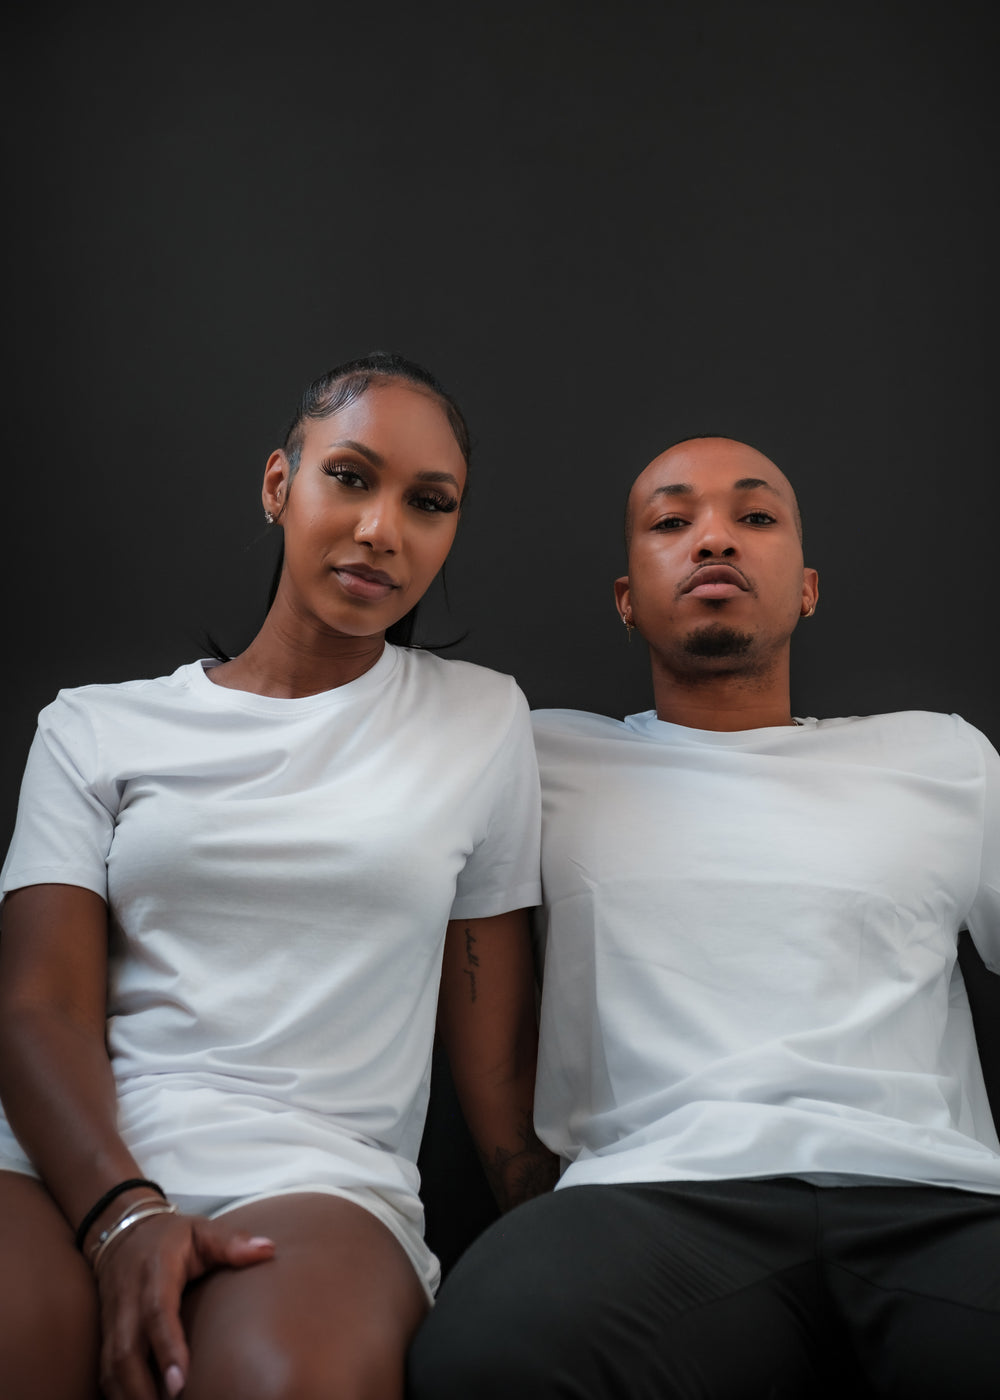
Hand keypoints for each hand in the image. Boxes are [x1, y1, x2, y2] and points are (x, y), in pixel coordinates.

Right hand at [94, 1208, 274, 1399]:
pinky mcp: (107, 1336)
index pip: (157, 1314)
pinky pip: (106, 1372)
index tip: (179, 1383)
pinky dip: (119, 1395)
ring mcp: (114, 1322)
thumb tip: (268, 1250)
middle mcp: (128, 1302)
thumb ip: (232, 1243)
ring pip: (112, 1368)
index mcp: (155, 1274)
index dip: (167, 1349)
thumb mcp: (201, 1230)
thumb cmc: (168, 1237)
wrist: (122, 1233)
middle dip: (143, 1389)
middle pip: (126, 1352)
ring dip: (130, 1398)